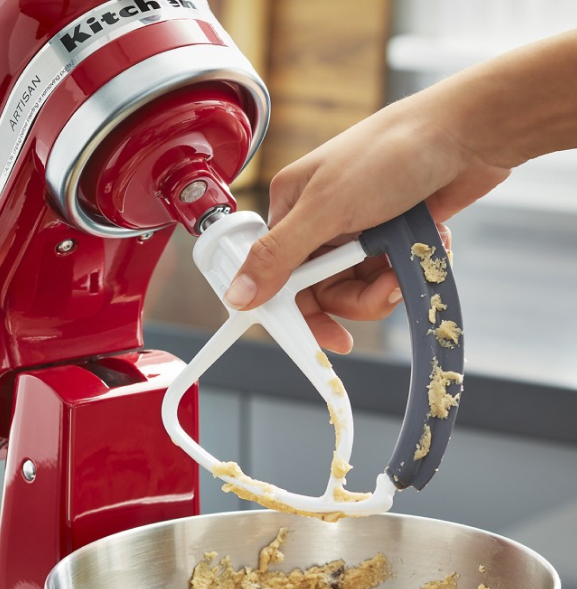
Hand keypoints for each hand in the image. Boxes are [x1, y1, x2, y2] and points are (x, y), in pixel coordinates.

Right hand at [224, 94, 508, 351]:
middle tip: (384, 288)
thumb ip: (279, 256)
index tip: (323, 338)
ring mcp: (359, 229)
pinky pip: (390, 275)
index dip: (296, 311)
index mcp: (291, 207)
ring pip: (359, 288)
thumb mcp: (326, 208)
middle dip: (357, 298)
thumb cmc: (391, 153)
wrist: (468, 132)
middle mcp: (320, 221)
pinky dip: (409, 269)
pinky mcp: (393, 235)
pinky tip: (426, 243)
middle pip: (322, 291)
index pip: (277, 275)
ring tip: (409, 261)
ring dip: (387, 285)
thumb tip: (237, 295)